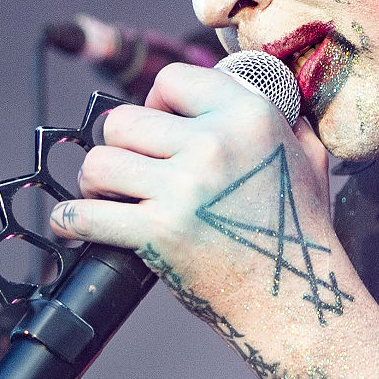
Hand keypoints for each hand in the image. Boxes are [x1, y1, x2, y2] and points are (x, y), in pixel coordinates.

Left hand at [51, 62, 340, 330]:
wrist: (297, 300)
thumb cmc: (301, 232)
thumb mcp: (309, 159)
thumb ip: (290, 120)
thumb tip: (273, 90)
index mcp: (249, 116)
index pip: (170, 79)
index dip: (155, 101)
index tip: (157, 129)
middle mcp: (214, 145)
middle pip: (123, 120)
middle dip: (119, 146)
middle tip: (130, 172)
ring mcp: (184, 190)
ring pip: (99, 162)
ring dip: (95, 182)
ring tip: (107, 198)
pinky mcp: (159, 234)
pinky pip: (85, 215)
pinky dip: (70, 221)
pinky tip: (73, 226)